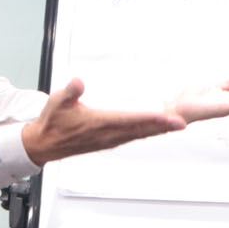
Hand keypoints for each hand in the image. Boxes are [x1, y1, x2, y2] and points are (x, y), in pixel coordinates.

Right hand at [22, 78, 180, 165]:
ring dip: (159, 130)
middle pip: (143, 130)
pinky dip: (149, 132)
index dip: (153, 119)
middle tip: (184, 123)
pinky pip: (135, 136)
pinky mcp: (110, 141)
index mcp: (100, 124)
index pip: (132, 120)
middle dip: (164, 126)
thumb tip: (78, 82)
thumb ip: (70, 92)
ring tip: (178, 125)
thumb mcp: (57, 102)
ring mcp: (111, 139)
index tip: (170, 119)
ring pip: (141, 135)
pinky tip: (159, 129)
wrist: (44, 145)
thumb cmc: (52, 122)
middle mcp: (109, 134)